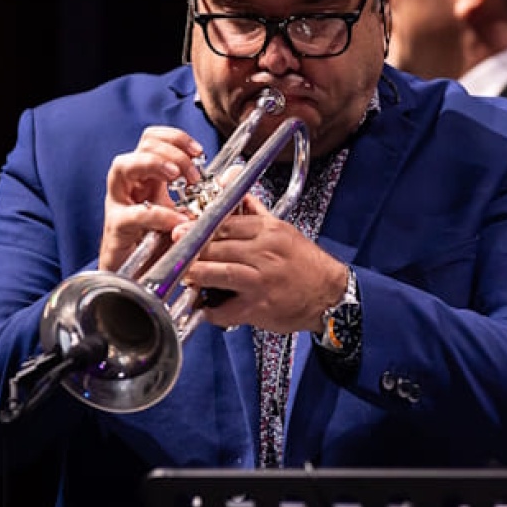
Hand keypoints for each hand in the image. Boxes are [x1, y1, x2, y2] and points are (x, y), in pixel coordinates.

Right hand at [99, 126, 206, 271]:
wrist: (143, 281)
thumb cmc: (164, 246)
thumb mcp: (191, 216)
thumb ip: (211, 196)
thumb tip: (234, 173)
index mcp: (150, 178)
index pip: (155, 139)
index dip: (176, 138)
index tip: (198, 152)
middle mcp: (132, 185)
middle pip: (142, 145)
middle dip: (171, 151)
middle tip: (193, 172)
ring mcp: (119, 204)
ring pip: (123, 166)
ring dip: (153, 164)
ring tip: (175, 175)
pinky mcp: (116, 229)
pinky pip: (131, 214)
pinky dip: (156, 215)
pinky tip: (175, 221)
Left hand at [175, 193, 346, 333]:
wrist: (331, 295)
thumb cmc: (308, 265)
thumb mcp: (285, 232)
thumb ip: (257, 214)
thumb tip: (238, 195)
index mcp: (269, 231)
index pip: (225, 223)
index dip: (200, 227)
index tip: (184, 230)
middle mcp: (264, 253)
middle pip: (217, 245)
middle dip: (192, 250)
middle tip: (175, 253)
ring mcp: (261, 280)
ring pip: (219, 272)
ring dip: (196, 274)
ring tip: (185, 276)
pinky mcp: (259, 306)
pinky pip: (226, 309)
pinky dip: (211, 310)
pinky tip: (206, 308)